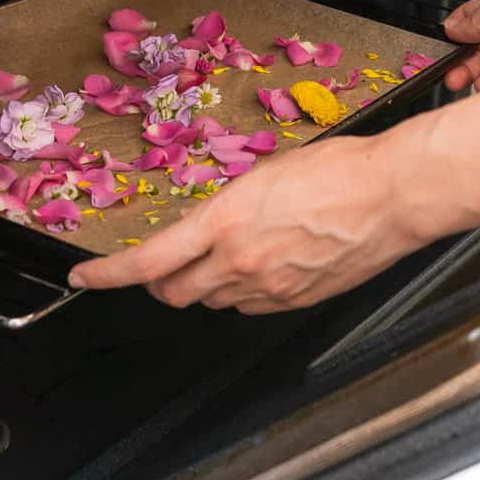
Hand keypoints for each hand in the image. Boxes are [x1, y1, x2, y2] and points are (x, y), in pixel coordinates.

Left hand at [67, 132, 429, 313]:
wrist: (393, 195)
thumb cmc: (340, 171)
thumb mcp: (264, 175)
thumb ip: (227, 208)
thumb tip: (209, 226)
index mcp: (225, 223)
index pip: (147, 262)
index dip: (108, 276)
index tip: (87, 278)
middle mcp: (240, 263)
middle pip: (173, 292)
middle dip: (159, 283)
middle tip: (162, 267)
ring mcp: (269, 289)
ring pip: (212, 302)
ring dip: (204, 286)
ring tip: (227, 258)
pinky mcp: (296, 302)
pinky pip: (250, 308)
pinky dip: (242, 295)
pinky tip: (260, 270)